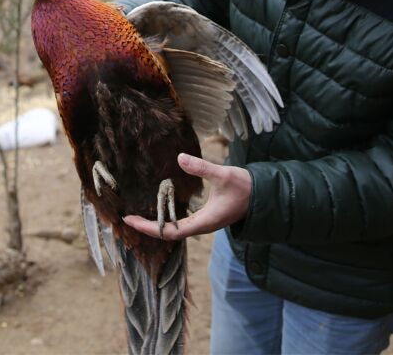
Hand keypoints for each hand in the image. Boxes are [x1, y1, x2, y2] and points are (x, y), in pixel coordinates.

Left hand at [122, 153, 250, 240]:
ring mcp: (204, 223)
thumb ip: (202, 168)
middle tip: (128, 218)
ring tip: (139, 216)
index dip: (149, 227)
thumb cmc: (245, 187)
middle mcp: (202, 226)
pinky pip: (182, 222)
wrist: (263, 196)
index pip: (170, 231)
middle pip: (169, 233)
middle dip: (148, 227)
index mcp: (204, 222)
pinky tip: (161, 208)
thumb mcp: (223, 175)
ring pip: (176, 229)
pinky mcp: (207, 217)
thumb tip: (180, 158)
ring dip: (157, 224)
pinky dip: (168, 218)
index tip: (130, 220)